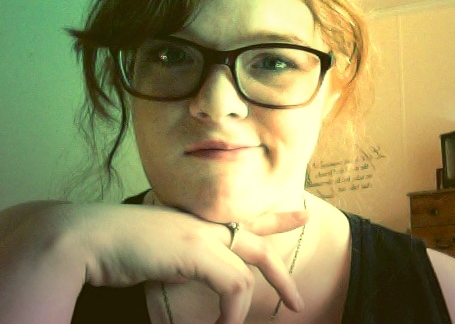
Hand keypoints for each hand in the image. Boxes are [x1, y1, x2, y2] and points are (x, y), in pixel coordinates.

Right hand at [0, 201, 307, 323]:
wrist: (85, 238)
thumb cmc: (112, 248)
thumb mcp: (156, 254)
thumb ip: (181, 261)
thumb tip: (192, 272)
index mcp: (195, 224)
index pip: (243, 218)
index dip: (275, 218)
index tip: (299, 214)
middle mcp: (203, 225)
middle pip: (257, 239)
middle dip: (282, 267)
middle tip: (298, 298)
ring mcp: (201, 235)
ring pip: (250, 266)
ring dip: (246, 308)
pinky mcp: (196, 251)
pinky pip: (233, 284)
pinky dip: (232, 312)